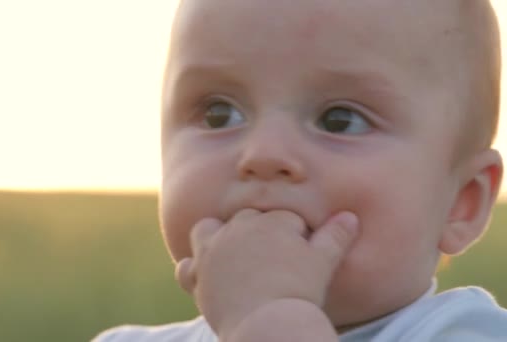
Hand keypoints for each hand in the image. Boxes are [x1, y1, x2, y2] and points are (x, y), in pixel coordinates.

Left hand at [175, 209, 358, 338]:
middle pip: (246, 221)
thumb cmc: (300, 291)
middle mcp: (239, 227)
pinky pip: (188, 266)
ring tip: (231, 257)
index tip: (298, 255)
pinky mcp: (198, 274)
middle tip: (270, 262)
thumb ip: (336, 236)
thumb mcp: (324, 262)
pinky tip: (205, 277)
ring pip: (208, 230)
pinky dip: (194, 270)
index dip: (293, 236)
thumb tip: (350, 216)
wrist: (269, 322)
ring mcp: (214, 249)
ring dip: (216, 238)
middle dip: (257, 235)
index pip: (283, 219)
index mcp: (272, 220)